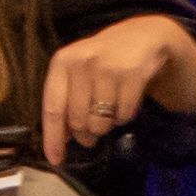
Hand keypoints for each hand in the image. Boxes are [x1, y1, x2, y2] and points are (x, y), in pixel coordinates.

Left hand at [38, 13, 194, 162]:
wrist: (143, 36)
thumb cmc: (103, 60)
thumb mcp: (78, 74)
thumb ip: (66, 102)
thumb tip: (61, 140)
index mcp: (62, 63)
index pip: (53, 108)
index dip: (53, 138)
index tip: (55, 160)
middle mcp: (81, 62)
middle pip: (78, 121)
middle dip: (86, 133)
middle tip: (92, 132)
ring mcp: (108, 67)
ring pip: (101, 122)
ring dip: (106, 125)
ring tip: (109, 110)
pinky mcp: (133, 74)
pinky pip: (124, 115)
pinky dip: (125, 117)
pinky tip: (125, 102)